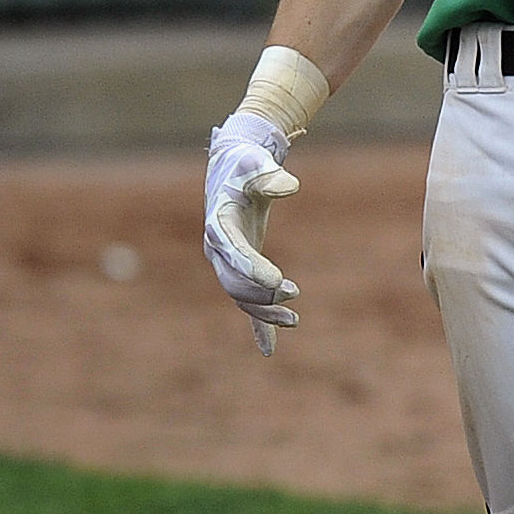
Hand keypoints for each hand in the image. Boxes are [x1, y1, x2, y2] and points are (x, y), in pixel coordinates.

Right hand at [204, 111, 300, 355]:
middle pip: (235, 282)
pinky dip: (256, 325)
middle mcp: (218, 248)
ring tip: (295, 319)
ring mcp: (227, 261)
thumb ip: (270, 174)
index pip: (236, 254)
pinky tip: (269, 349)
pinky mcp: (240, 267)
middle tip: (292, 297)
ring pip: (241, 296)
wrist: (232, 168)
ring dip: (264, 313)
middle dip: (262, 295)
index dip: (255, 270)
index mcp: (219, 224)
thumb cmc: (246, 165)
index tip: (278, 283)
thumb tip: (290, 186)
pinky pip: (245, 301)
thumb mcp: (256, 165)